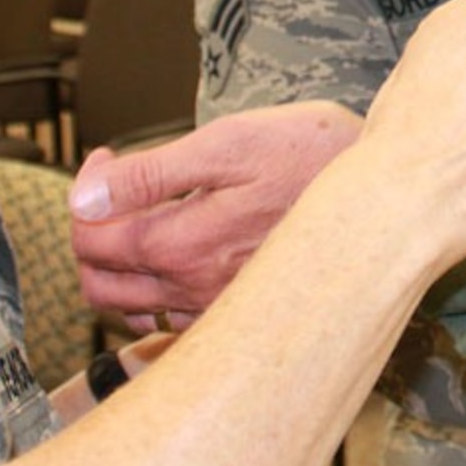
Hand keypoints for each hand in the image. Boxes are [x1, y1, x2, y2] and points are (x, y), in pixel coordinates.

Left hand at [69, 100, 363, 323]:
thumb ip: (148, 174)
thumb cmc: (310, 154)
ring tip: (134, 217)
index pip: (90, 237)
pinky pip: (168, 322)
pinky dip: (148, 295)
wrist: (381, 190)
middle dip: (88, 231)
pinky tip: (168, 257)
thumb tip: (84, 197)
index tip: (107, 157)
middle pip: (98, 281)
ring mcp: (215, 306)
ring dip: (114, 264)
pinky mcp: (237, 310)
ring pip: (128, 306)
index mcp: (181, 242)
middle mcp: (192, 286)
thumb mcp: (227, 143)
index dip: (84, 192)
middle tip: (112, 186)